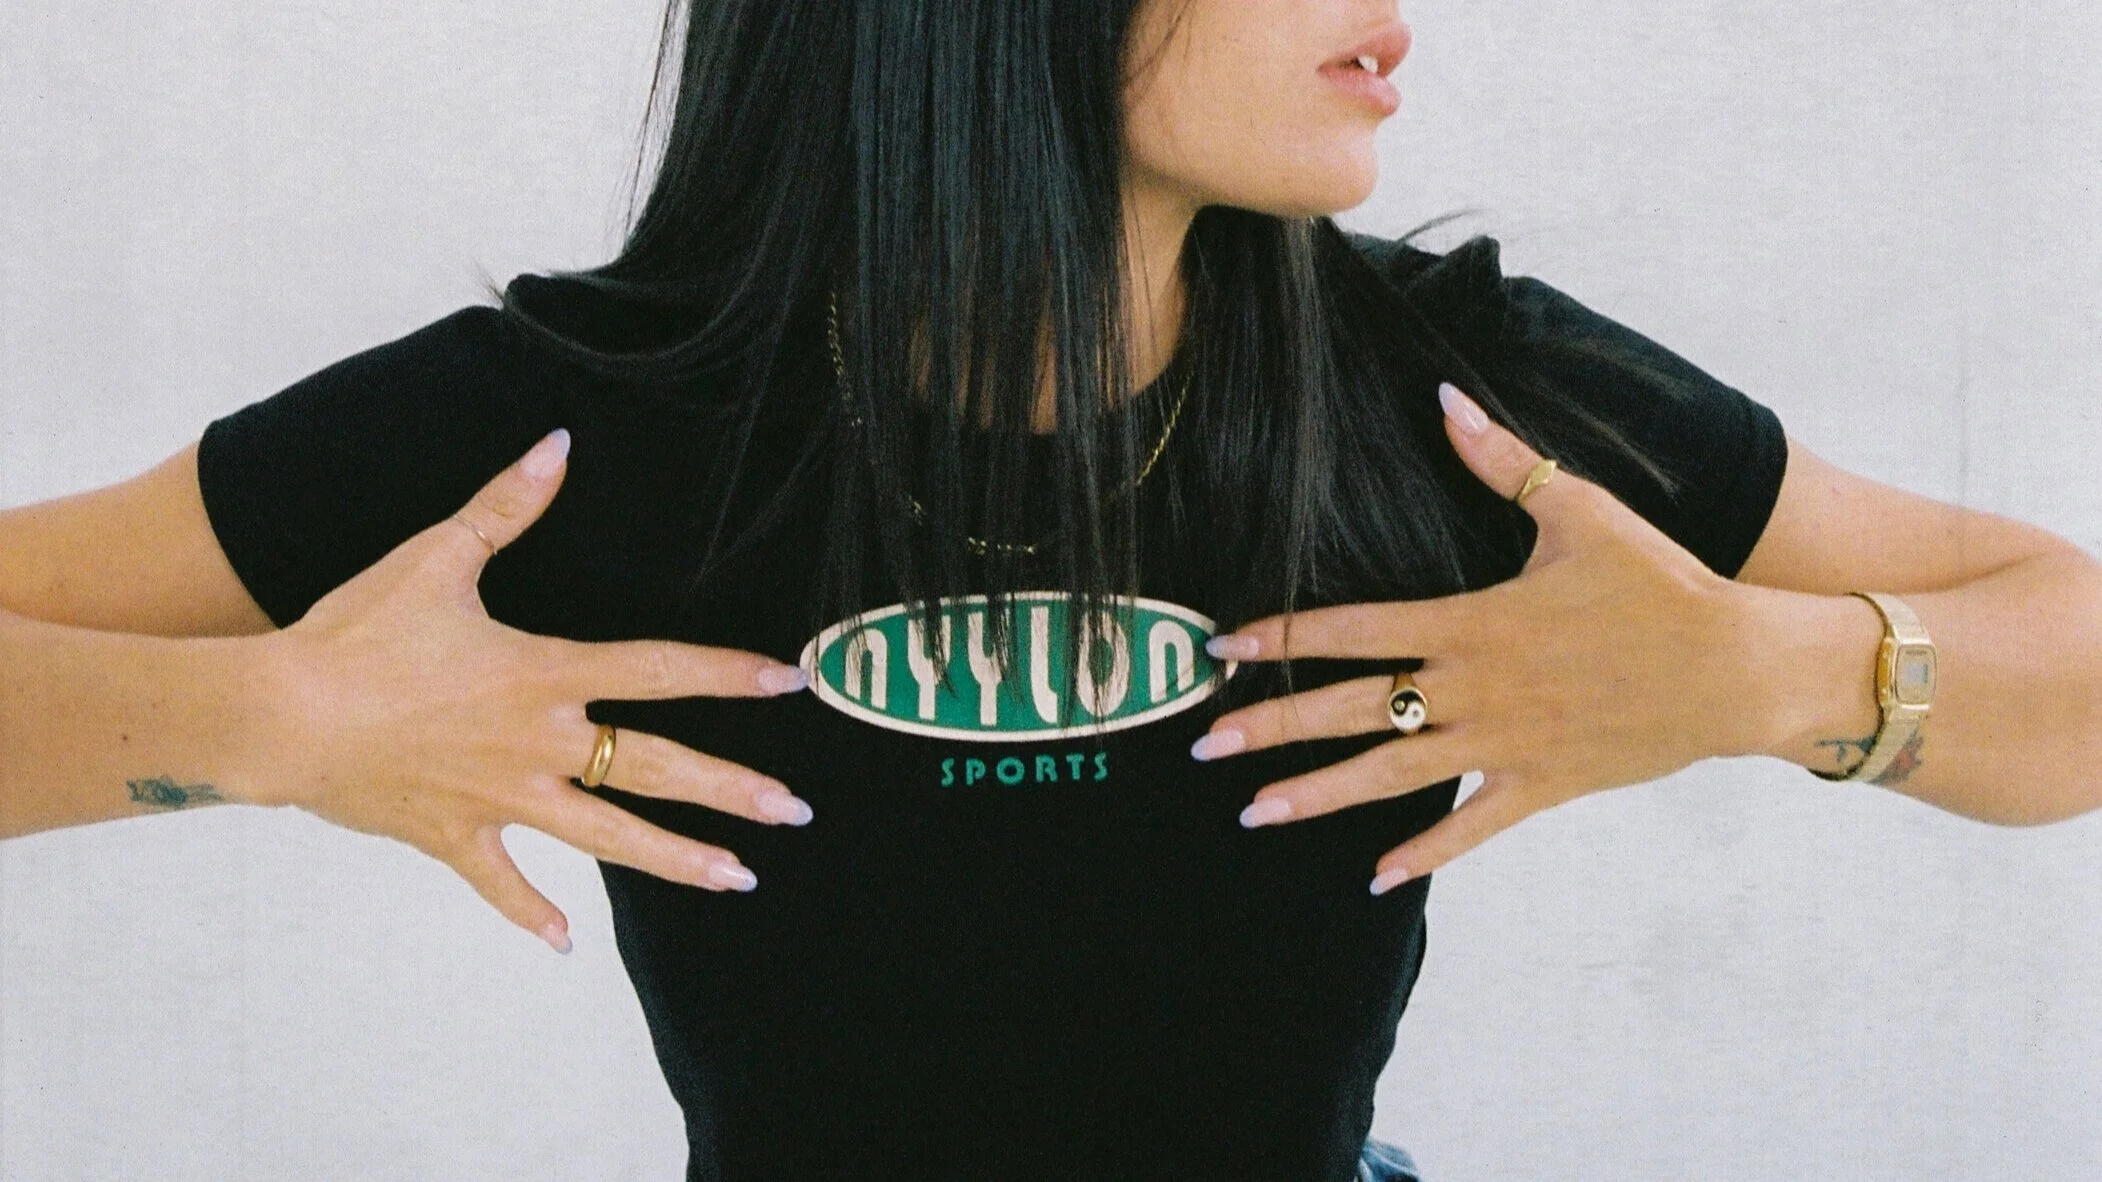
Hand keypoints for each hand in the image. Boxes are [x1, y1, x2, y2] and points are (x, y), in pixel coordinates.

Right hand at [245, 428, 812, 952]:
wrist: (277, 713)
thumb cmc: (354, 631)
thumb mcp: (436, 557)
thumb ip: (506, 507)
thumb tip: (557, 446)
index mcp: (543, 673)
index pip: (660, 670)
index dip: (730, 674)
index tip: (791, 682)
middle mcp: (538, 742)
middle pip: (655, 766)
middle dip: (732, 790)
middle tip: (795, 809)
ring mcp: (501, 797)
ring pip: (608, 837)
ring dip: (677, 860)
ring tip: (739, 878)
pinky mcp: (453, 836)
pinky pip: (503, 884)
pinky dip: (532, 912)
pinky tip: (566, 943)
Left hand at [1192, 383, 1759, 894]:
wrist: (1737, 666)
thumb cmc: (1659, 583)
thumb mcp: (1580, 511)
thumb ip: (1503, 461)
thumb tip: (1445, 398)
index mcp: (1472, 620)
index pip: (1354, 628)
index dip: (1283, 636)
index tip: (1222, 650)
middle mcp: (1473, 688)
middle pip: (1352, 706)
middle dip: (1272, 727)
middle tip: (1202, 747)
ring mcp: (1503, 743)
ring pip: (1392, 775)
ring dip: (1318, 796)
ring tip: (1253, 812)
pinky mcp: (1540, 785)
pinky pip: (1470, 828)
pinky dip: (1423, 855)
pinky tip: (1372, 878)